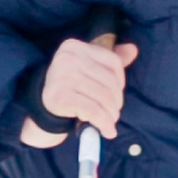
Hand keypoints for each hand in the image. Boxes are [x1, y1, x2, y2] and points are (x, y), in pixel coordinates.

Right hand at [21, 32, 137, 146]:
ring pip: (103, 97)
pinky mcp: (60, 97)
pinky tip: (107, 130)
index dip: (121, 81)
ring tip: (111, 122)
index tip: (118, 94)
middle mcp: (67, 58)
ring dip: (111, 114)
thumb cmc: (71, 84)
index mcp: (75, 46)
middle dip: (117, 101)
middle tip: (114, 113)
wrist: (44, 105)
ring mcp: (62, 76)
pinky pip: (92, 110)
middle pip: (109, 81)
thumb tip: (133, 50)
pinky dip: (104, 123)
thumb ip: (109, 59)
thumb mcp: (88, 67)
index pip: (112, 61)